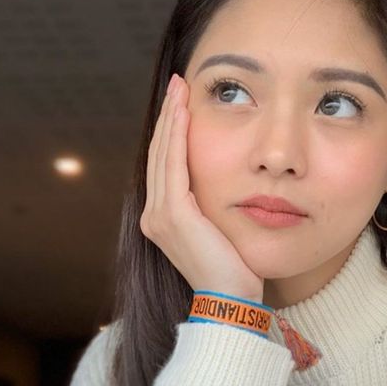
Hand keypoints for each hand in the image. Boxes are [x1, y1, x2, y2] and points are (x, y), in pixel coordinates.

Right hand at [140, 73, 264, 301]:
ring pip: (163, 153)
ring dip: (172, 118)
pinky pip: (173, 165)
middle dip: (169, 115)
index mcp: (162, 218)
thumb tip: (226, 183)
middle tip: (177, 83)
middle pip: (159, 152)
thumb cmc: (233, 270)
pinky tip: (185, 113)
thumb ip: (212, 206)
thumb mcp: (220, 229)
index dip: (170, 130)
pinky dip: (177, 136)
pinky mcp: (173, 215)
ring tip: (180, 89)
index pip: (165, 163)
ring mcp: (159, 215)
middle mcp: (153, 215)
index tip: (181, 101)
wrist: (229, 301)